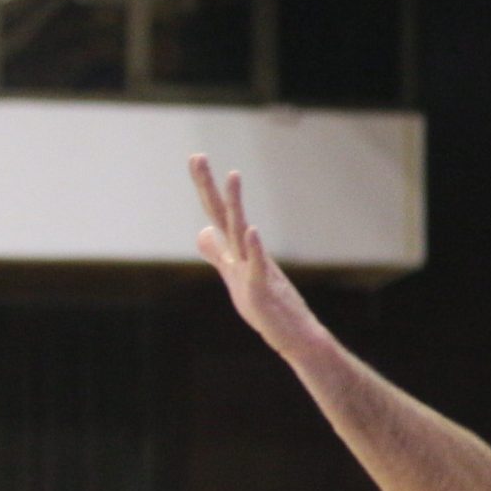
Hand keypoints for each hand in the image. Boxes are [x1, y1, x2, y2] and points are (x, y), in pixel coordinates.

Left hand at [191, 156, 324, 357]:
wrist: (294, 335)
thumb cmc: (267, 307)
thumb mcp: (234, 276)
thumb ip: (217, 254)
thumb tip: (202, 232)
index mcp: (237, 250)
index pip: (217, 213)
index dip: (205, 188)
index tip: (196, 158)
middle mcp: (247, 253)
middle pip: (224, 215)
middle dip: (210, 187)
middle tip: (198, 156)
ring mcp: (255, 270)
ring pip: (241, 233)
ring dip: (237, 205)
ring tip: (233, 177)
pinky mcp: (262, 291)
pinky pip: (257, 267)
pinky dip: (253, 249)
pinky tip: (250, 231)